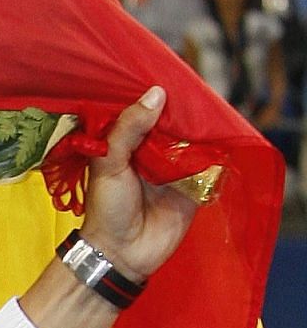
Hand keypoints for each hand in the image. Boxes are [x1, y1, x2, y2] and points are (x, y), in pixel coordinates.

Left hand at [79, 85, 199, 281]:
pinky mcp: (195, 184)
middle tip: (195, 91)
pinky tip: (221, 135)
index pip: (144, 113)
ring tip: (209, 109)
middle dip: (183, 110)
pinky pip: (211, 163)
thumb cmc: (107, 209)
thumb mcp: (108, 164)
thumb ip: (128, 130)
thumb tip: (155, 95)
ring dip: (201, 129)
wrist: (122, 252)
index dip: (154, 97)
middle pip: (173, 123)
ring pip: (194, 140)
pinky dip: (217, 152)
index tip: (168, 75)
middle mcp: (152, 152)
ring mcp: (175, 168)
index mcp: (127, 144)